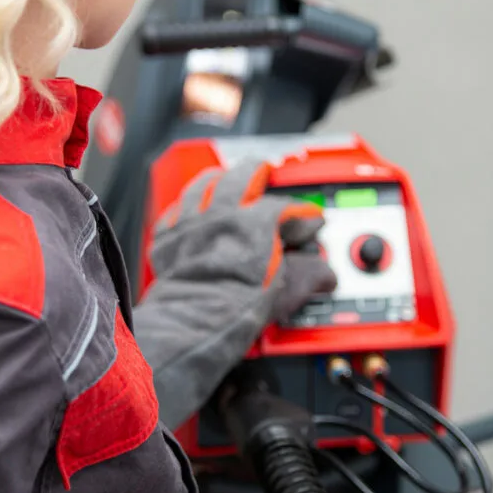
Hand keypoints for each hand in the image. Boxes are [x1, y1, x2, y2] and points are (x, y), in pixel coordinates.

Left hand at [133, 160, 335, 429]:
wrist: (195, 322)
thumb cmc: (236, 308)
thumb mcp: (287, 291)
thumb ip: (309, 275)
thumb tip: (323, 274)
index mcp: (256, 222)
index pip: (287, 208)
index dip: (302, 215)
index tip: (310, 223)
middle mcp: (222, 214)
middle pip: (242, 177)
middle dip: (257, 172)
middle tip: (265, 170)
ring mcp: (192, 222)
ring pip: (204, 185)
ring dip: (218, 179)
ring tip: (225, 176)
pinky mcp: (168, 238)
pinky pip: (175, 210)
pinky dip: (185, 206)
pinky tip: (188, 207)